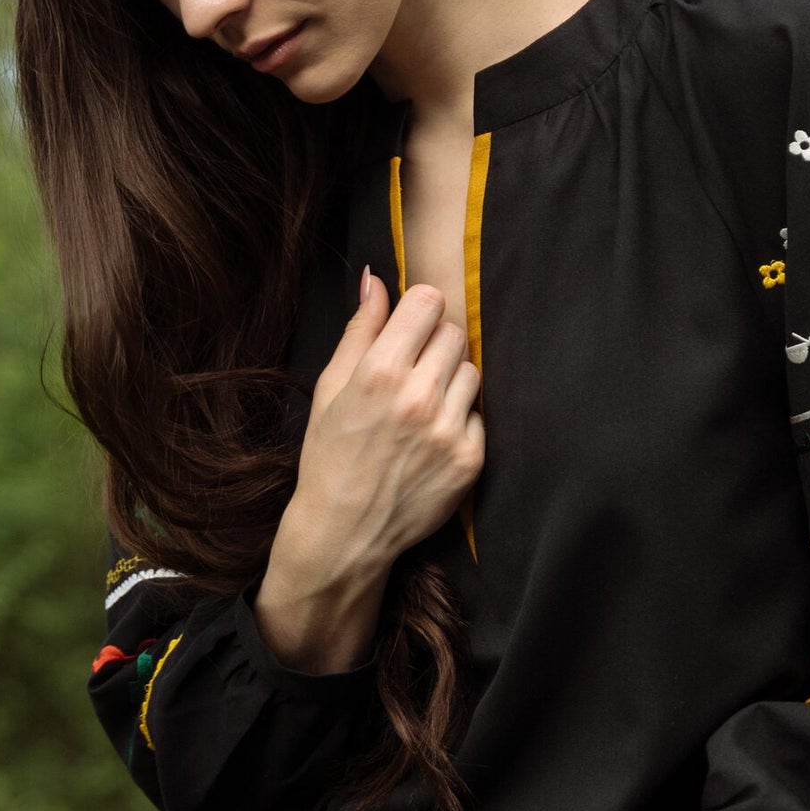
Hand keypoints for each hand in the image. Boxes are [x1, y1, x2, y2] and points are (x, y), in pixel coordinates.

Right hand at [281, 272, 484, 576]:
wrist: (344, 531)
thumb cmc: (330, 455)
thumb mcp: (331, 387)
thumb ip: (360, 330)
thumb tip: (375, 279)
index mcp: (379, 372)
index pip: (427, 302)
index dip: (418, 310)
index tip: (409, 327)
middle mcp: (418, 397)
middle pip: (453, 333)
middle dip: (434, 345)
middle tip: (412, 373)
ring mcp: (449, 430)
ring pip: (472, 371)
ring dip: (451, 380)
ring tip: (421, 408)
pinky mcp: (470, 458)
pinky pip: (479, 413)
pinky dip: (460, 419)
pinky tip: (430, 439)